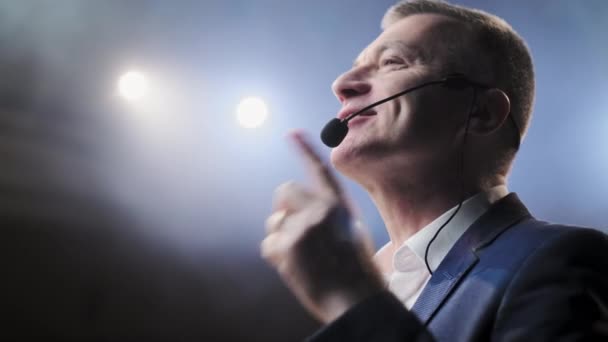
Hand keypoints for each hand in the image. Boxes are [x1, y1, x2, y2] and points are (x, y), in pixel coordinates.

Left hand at [261, 132, 383, 322]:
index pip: (319, 170)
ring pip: (273, 221)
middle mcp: (320, 209)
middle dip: (283, 207)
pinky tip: (295, 268)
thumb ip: (328, 216)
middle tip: (293, 229)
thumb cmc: (357, 272)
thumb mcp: (352, 233)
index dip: (305, 150)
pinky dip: (276, 256)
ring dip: (280, 236)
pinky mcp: (287, 246)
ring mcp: (302, 226)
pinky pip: (268, 245)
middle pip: (283, 190)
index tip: (291, 133)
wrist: (355, 300)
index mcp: (339, 205)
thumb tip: (301, 211)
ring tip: (302, 256)